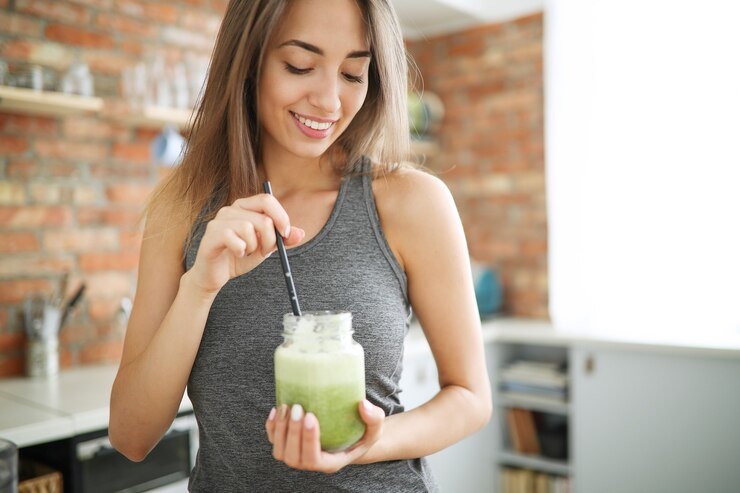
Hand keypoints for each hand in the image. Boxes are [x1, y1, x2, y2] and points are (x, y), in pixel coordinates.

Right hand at [186, 194, 304, 296]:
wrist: (215, 275)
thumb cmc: (239, 256)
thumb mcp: (265, 247)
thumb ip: (282, 239)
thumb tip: (300, 233)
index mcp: (245, 207)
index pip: (267, 200)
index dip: (280, 216)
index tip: (285, 234)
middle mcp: (230, 209)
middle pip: (263, 218)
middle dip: (270, 239)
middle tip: (265, 250)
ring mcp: (219, 220)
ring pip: (248, 227)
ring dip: (254, 247)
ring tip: (247, 252)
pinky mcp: (211, 234)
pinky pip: (234, 239)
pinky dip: (241, 250)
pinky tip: (237, 254)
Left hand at [265, 400, 385, 472]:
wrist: (350, 436)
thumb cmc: (363, 433)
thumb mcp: (376, 428)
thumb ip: (374, 418)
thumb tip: (363, 404)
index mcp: (331, 463)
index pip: (314, 459)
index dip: (309, 440)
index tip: (312, 416)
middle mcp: (311, 463)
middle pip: (293, 456)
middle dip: (293, 432)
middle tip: (298, 407)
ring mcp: (297, 455)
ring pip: (280, 451)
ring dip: (280, 429)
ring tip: (287, 406)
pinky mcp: (288, 444)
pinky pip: (273, 440)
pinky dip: (271, 427)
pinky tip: (276, 409)